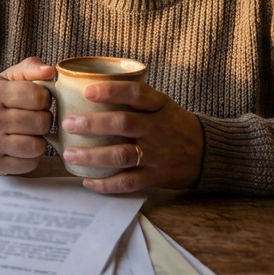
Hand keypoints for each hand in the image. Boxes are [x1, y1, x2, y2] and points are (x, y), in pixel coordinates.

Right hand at [0, 57, 55, 174]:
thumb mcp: (7, 78)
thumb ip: (30, 68)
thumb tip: (51, 71)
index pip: (38, 96)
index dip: (45, 99)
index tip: (38, 101)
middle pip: (40, 122)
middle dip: (43, 120)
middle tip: (34, 118)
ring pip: (36, 146)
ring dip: (39, 140)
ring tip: (30, 134)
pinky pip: (29, 164)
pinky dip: (31, 157)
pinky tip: (23, 148)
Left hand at [61, 81, 203, 192]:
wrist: (206, 152)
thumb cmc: (172, 124)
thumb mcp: (161, 104)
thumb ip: (132, 100)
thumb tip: (85, 91)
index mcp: (159, 106)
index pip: (136, 94)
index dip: (112, 91)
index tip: (87, 91)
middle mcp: (158, 128)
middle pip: (124, 124)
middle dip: (93, 124)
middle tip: (67, 123)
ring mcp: (157, 154)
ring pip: (122, 155)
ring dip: (93, 156)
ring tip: (70, 153)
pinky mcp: (155, 176)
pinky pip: (128, 182)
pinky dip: (106, 184)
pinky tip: (87, 180)